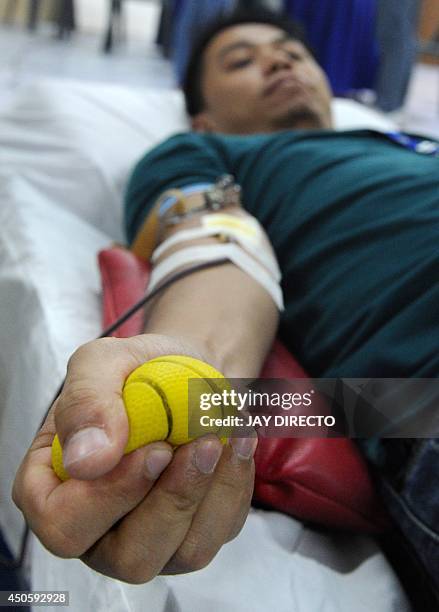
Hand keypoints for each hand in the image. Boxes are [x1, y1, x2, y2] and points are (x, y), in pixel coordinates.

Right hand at [12, 334, 256, 582]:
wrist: (184, 374)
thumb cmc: (135, 371)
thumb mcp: (99, 364)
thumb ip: (86, 405)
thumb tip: (88, 461)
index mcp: (56, 491)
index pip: (65, 527)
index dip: (109, 497)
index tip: (154, 450)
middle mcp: (100, 528)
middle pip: (131, 558)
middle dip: (173, 500)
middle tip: (200, 443)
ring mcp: (151, 537)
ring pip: (185, 554)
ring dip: (211, 493)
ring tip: (222, 437)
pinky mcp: (196, 531)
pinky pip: (222, 529)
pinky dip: (236, 484)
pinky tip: (238, 441)